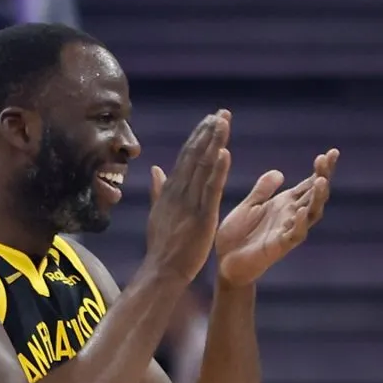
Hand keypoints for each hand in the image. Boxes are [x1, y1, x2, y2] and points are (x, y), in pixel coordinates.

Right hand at [145, 110, 231, 281]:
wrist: (161, 270)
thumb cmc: (162, 246)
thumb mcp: (158, 213)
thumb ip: (158, 189)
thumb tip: (157, 168)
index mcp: (172, 190)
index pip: (187, 156)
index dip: (199, 137)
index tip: (210, 119)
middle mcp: (180, 191)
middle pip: (195, 155)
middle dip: (208, 132)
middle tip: (221, 112)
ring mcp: (190, 202)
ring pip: (203, 166)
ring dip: (214, 142)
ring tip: (223, 122)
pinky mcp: (202, 215)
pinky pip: (212, 189)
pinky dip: (218, 169)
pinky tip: (225, 152)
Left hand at [216, 148, 338, 286]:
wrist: (225, 263)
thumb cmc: (238, 235)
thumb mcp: (249, 206)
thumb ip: (263, 190)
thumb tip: (280, 173)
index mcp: (284, 204)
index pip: (309, 184)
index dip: (321, 170)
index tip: (332, 152)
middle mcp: (291, 216)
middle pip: (315, 195)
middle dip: (323, 177)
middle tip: (328, 159)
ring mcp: (287, 231)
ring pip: (311, 214)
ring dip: (317, 198)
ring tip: (321, 181)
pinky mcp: (278, 247)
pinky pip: (294, 236)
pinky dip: (299, 223)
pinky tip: (301, 210)